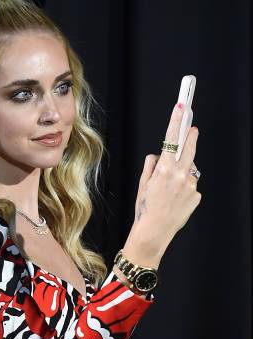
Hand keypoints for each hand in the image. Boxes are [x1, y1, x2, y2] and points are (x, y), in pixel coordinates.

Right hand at [132, 102, 201, 254]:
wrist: (154, 232)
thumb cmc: (145, 208)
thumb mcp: (143, 184)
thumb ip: (151, 165)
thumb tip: (158, 155)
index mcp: (164, 170)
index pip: (172, 139)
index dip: (177, 120)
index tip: (182, 106)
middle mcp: (180, 175)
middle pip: (189, 149)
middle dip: (191, 137)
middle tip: (192, 129)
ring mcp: (190, 186)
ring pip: (190, 169)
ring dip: (184, 170)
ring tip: (171, 186)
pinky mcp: (196, 197)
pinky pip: (192, 186)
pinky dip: (185, 188)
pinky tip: (175, 199)